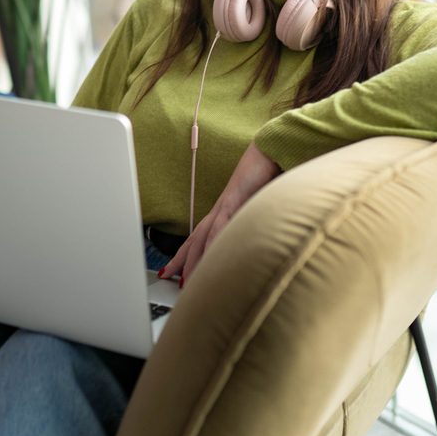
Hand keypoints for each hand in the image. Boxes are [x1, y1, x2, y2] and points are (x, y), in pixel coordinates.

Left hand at [159, 142, 280, 285]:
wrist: (268, 153)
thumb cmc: (266, 175)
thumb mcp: (260, 206)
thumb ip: (255, 222)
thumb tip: (259, 240)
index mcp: (224, 211)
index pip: (201, 236)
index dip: (189, 254)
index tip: (179, 271)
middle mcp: (220, 210)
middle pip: (194, 240)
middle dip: (181, 261)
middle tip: (168, 279)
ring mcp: (225, 207)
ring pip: (202, 239)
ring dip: (192, 260)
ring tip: (186, 282)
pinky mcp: (234, 202)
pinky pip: (220, 229)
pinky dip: (212, 246)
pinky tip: (208, 261)